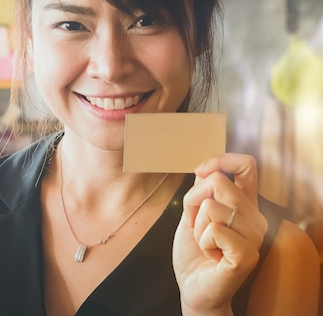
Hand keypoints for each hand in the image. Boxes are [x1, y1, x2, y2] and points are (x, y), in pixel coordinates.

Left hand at [173, 154, 268, 315]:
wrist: (193, 286)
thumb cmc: (194, 251)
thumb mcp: (193, 213)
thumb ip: (203, 190)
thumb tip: (206, 168)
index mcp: (244, 204)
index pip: (246, 166)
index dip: (221, 160)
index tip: (200, 172)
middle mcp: (255, 217)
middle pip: (217, 181)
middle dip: (193, 201)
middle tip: (198, 226)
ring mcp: (254, 236)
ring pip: (211, 207)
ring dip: (197, 226)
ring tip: (207, 244)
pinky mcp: (247, 254)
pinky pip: (214, 230)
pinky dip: (203, 242)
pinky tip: (212, 255)